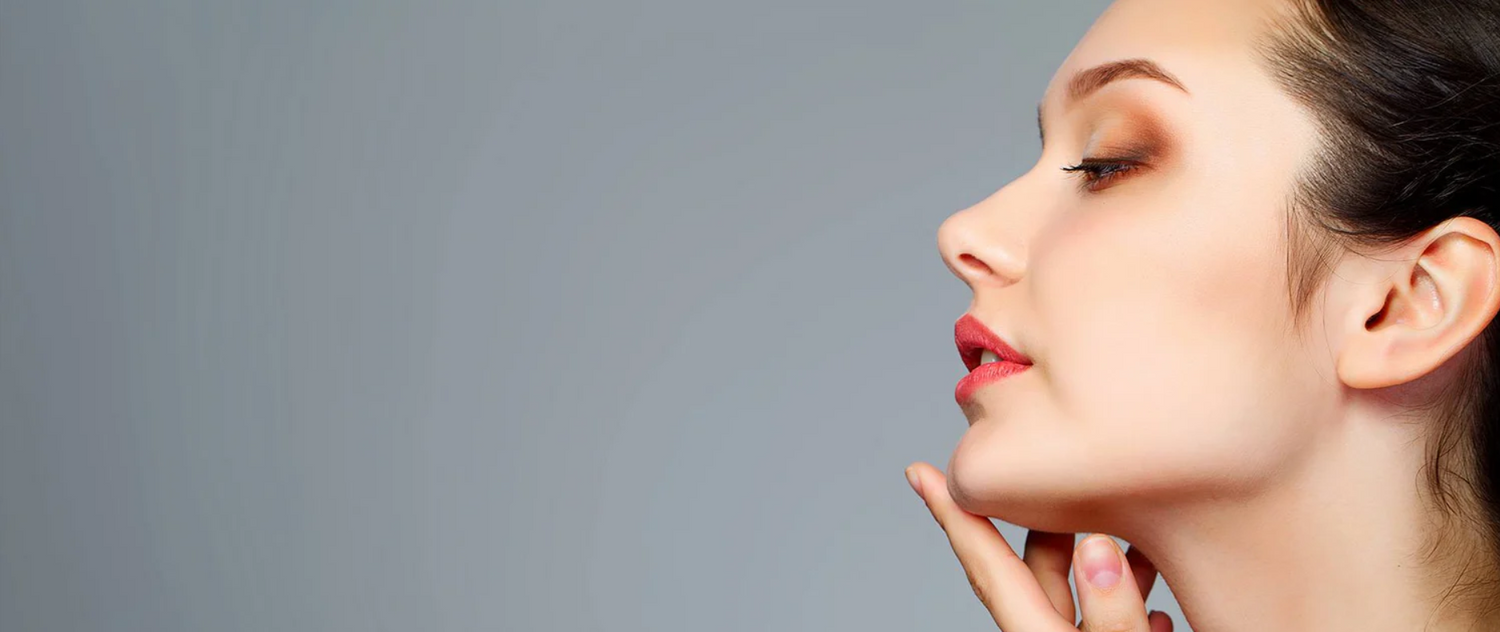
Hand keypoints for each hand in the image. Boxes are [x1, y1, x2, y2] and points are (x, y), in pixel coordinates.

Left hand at [905, 462, 1173, 631]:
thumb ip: (1111, 614)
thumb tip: (1096, 547)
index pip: (986, 564)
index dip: (952, 513)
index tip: (918, 472)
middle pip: (1037, 567)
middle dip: (1050, 516)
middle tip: (1060, 469)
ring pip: (1082, 593)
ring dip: (1105, 557)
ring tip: (1133, 518)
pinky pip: (1112, 625)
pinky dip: (1129, 604)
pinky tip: (1157, 601)